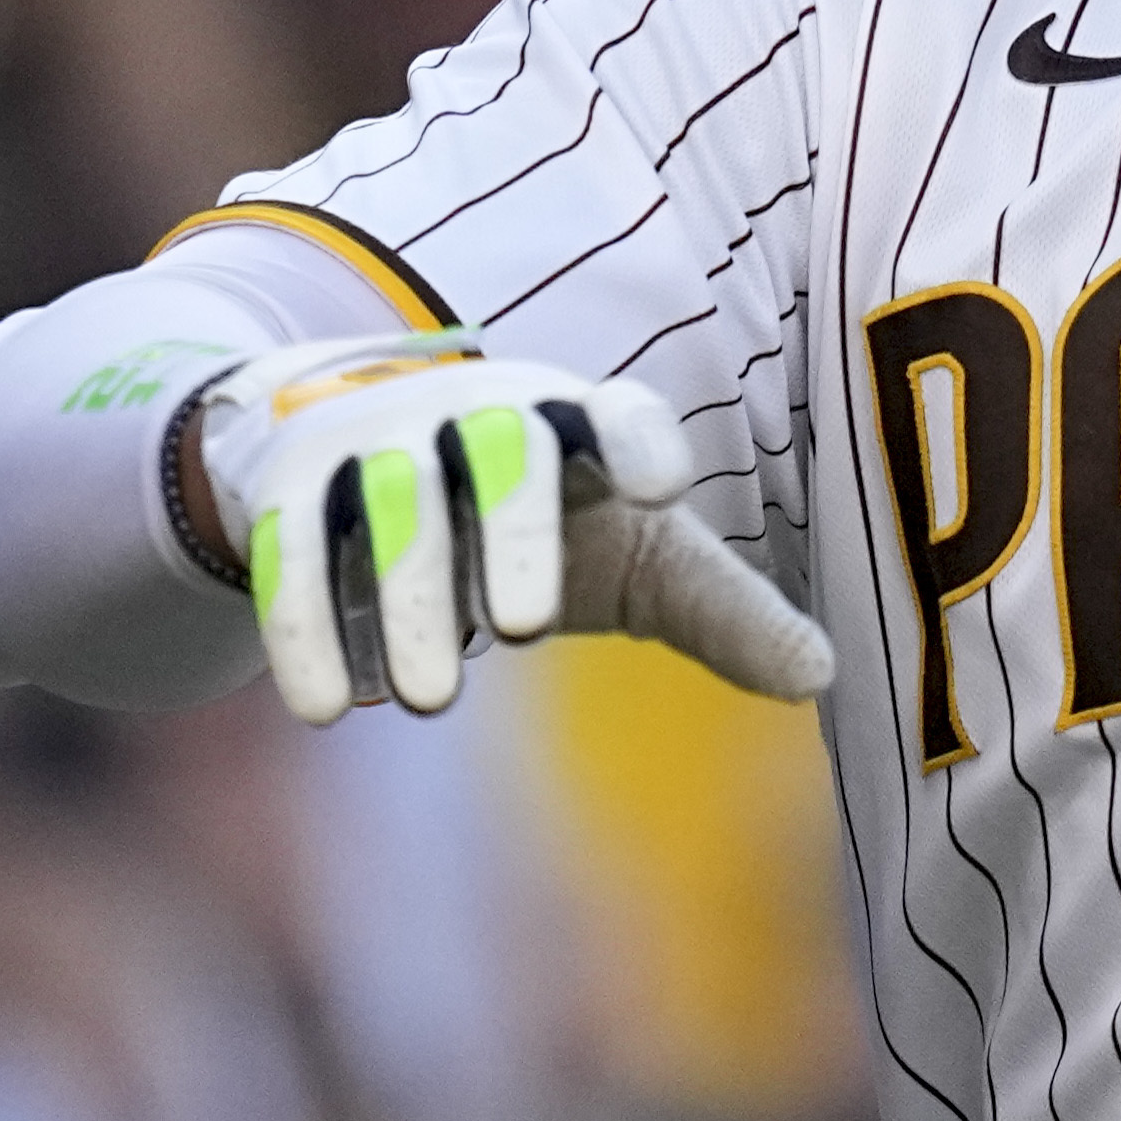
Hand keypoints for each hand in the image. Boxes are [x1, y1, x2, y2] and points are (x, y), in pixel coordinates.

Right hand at [187, 334, 834, 726]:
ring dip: (408, 602)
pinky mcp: (295, 484)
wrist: (364, 443)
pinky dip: (307, 627)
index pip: (618, 414)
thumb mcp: (637, 554)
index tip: (661, 485)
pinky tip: (328, 708)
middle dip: (513, 535)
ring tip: (429, 700)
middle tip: (527, 630)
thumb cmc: (544, 514)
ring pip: (395, 509)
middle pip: (502, 457)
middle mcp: (481, 411)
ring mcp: (382, 439)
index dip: (638, 439)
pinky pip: (296, 550)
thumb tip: (825, 679)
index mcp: (580, 419)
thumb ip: (724, 610)